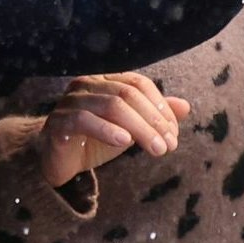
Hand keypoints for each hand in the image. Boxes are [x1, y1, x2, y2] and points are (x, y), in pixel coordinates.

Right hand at [34, 72, 190, 188]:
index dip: (160, 108)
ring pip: (111, 106)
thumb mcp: (130, 129)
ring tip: (156, 149)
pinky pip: (84, 120)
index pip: (139, 84)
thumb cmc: (94, 141)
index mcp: (105, 80)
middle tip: (169, 146)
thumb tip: (185, 106)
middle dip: (154, 121)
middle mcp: (87, 85)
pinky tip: (124, 142)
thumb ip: (153, 116)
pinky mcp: (58, 122)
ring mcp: (70, 101)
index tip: (174, 134)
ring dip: (139, 128)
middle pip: (128, 94)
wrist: (58, 162)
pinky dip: (107, 130)